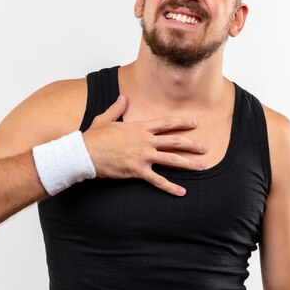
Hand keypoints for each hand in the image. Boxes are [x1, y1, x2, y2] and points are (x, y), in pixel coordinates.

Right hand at [82, 95, 205, 195]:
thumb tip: (123, 97)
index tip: (194, 123)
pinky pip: (157, 180)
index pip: (166, 123)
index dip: (181, 122)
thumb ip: (117, 108)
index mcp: (139, 127)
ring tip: (202, 166)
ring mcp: (142, 156)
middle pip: (174, 141)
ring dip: (188, 163)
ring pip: (171, 159)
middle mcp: (144, 141)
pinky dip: (170, 187)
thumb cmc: (94, 136)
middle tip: (204, 147)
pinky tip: (181, 192)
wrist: (85, 152)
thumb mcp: (106, 118)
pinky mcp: (137, 171)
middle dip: (191, 144)